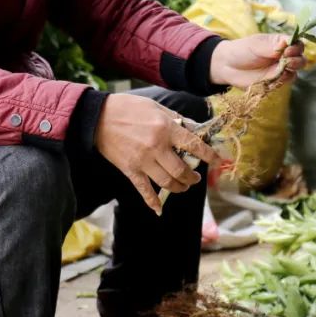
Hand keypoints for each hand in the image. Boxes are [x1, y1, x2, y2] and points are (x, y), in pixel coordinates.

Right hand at [94, 94, 222, 214]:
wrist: (98, 117)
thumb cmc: (128, 108)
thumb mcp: (156, 107)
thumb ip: (176, 119)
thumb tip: (195, 129)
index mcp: (165, 128)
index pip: (194, 145)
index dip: (209, 155)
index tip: (218, 161)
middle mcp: (156, 147)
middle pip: (181, 170)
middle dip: (192, 177)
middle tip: (195, 177)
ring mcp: (143, 161)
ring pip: (167, 182)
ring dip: (179, 187)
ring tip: (183, 186)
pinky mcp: (130, 170)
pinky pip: (144, 190)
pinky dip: (152, 201)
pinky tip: (159, 209)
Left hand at [209, 34, 306, 88]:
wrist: (227, 66)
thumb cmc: (242, 50)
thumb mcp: (256, 44)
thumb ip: (273, 45)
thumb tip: (289, 41)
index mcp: (280, 43)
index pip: (297, 44)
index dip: (296, 47)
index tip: (289, 50)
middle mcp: (283, 56)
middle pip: (300, 58)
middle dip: (298, 60)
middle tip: (288, 60)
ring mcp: (279, 69)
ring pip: (295, 71)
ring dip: (293, 70)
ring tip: (284, 68)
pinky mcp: (274, 81)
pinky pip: (285, 82)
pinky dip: (284, 79)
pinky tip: (278, 77)